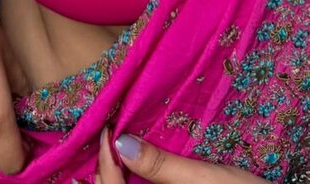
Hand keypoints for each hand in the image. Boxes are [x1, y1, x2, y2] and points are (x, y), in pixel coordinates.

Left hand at [83, 125, 262, 182]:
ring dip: (118, 177)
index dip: (104, 164)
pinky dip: (135, 182)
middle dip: (105, 172)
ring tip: (115, 151)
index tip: (106, 131)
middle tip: (107, 138)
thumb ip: (161, 165)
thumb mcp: (205, 178)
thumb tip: (120, 143)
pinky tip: (136, 168)